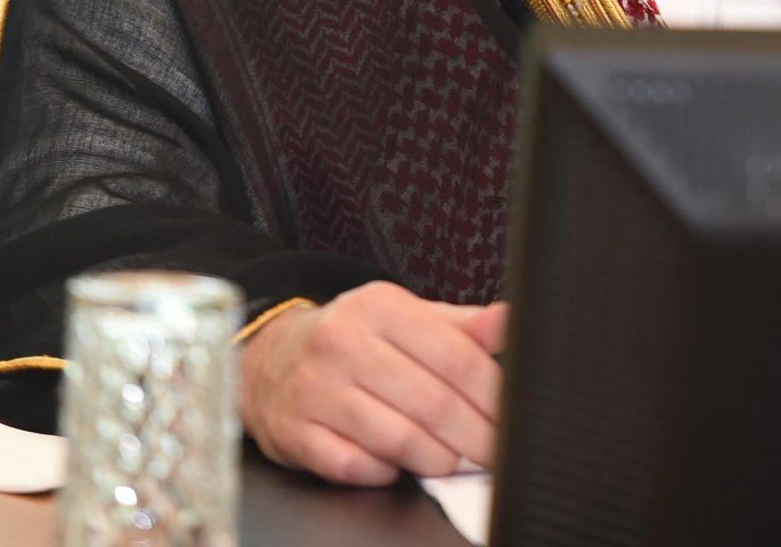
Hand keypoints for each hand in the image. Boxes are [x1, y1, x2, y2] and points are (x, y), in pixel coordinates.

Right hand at [240, 281, 507, 485]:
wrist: (269, 358)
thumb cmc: (352, 340)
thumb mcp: (403, 317)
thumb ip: (459, 326)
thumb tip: (508, 322)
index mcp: (379, 307)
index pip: (454, 356)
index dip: (491, 395)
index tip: (511, 418)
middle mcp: (342, 343)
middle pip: (432, 402)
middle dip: (474, 436)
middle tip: (493, 452)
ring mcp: (314, 390)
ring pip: (397, 439)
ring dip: (436, 459)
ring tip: (450, 461)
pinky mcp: (294, 433)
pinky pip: (354, 466)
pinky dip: (385, 472)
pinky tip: (397, 466)